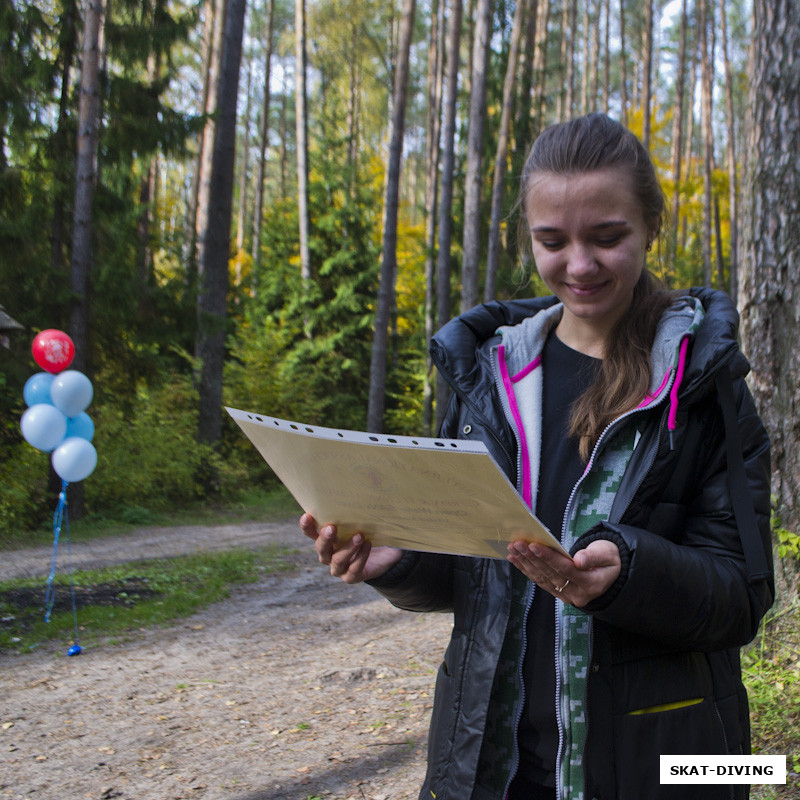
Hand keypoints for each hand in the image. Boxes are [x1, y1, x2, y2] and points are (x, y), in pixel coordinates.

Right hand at [300, 514, 402, 583]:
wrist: (384, 555)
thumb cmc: (368, 533)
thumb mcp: (360, 522)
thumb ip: (353, 513)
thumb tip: (356, 492)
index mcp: (326, 540)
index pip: (311, 533)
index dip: (307, 526)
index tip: (307, 516)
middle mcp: (329, 555)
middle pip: (321, 549)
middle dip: (325, 538)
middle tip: (331, 528)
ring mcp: (339, 568)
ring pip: (337, 560)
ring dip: (347, 548)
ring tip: (359, 536)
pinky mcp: (352, 577)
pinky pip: (354, 569)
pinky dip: (361, 557)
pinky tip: (368, 545)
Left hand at [506, 538, 620, 606]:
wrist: (611, 575)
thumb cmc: (609, 560)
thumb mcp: (608, 555)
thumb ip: (594, 556)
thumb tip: (579, 560)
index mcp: (591, 584)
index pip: (565, 569)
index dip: (548, 557)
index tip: (533, 545)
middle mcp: (577, 594)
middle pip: (550, 574)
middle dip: (532, 558)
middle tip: (518, 544)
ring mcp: (566, 595)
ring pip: (542, 578)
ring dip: (525, 563)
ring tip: (513, 549)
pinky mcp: (558, 593)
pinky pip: (540, 581)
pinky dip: (526, 569)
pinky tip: (515, 559)